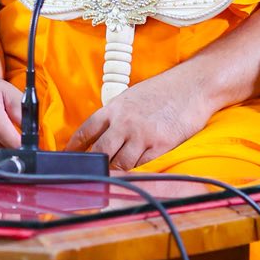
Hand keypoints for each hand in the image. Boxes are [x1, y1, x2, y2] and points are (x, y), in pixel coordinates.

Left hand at [67, 69, 217, 170]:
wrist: (191, 87)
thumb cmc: (162, 91)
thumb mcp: (130, 98)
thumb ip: (115, 116)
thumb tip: (101, 134)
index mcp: (114, 108)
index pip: (86, 131)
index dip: (74, 147)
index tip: (68, 156)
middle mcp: (124, 122)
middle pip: (100, 151)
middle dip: (95, 164)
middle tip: (92, 172)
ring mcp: (141, 135)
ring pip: (120, 163)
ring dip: (118, 169)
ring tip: (118, 171)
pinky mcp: (159, 146)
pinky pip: (142, 165)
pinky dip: (137, 168)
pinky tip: (138, 166)